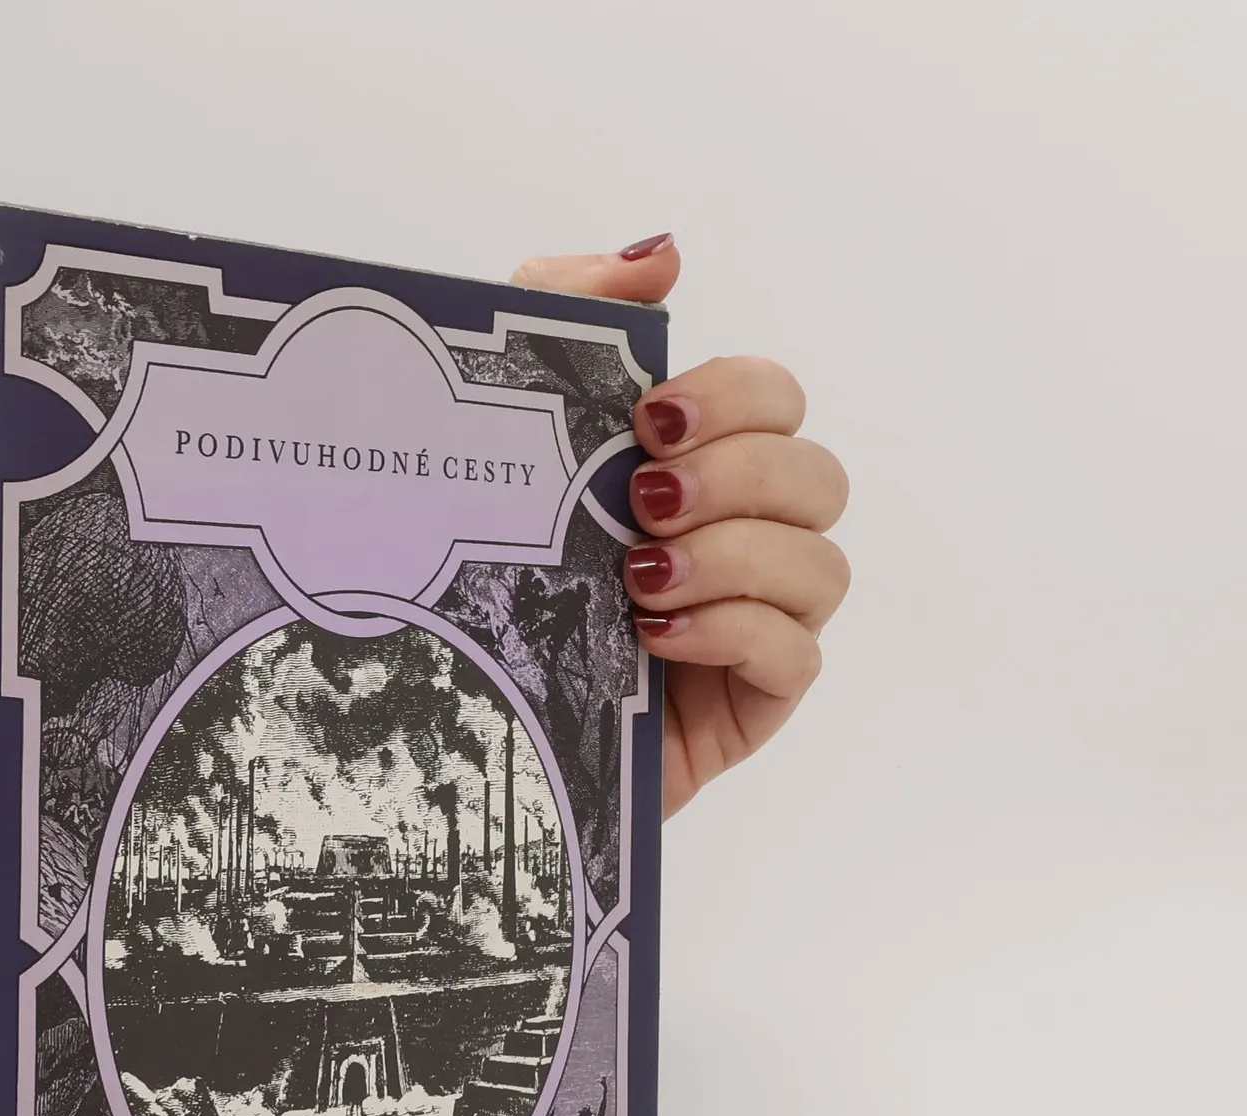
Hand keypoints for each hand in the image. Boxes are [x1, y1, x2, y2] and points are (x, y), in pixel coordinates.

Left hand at [512, 236, 848, 815]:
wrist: (443, 711)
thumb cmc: (481, 570)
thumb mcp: (499, 426)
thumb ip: (564, 313)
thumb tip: (663, 255)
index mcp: (697, 467)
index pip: (777, 400)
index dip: (737, 397)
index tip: (649, 419)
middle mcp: (742, 538)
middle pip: (817, 476)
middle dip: (737, 477)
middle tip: (642, 500)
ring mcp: (754, 623)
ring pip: (820, 566)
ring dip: (734, 558)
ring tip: (638, 576)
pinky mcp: (748, 702)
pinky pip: (797, 656)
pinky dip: (733, 633)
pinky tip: (653, 636)